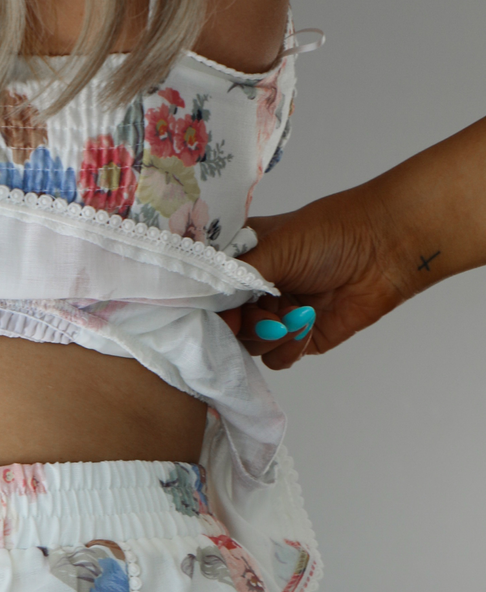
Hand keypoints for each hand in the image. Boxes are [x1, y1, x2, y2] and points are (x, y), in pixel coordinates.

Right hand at [222, 182, 412, 369]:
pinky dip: (289, 346)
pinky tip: (308, 324)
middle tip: (265, 313)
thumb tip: (212, 314)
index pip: (208, 291)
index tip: (218, 311)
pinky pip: (275, 359)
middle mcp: (253, 289)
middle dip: (245, 324)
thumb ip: (237, 279)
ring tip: (295, 315)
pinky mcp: (296, 339)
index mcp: (241, 260)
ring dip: (270, 334)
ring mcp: (274, 316)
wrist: (384, 250)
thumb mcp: (274, 247)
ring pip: (248, 346)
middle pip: (224, 326)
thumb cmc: (332, 233)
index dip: (207, 305)